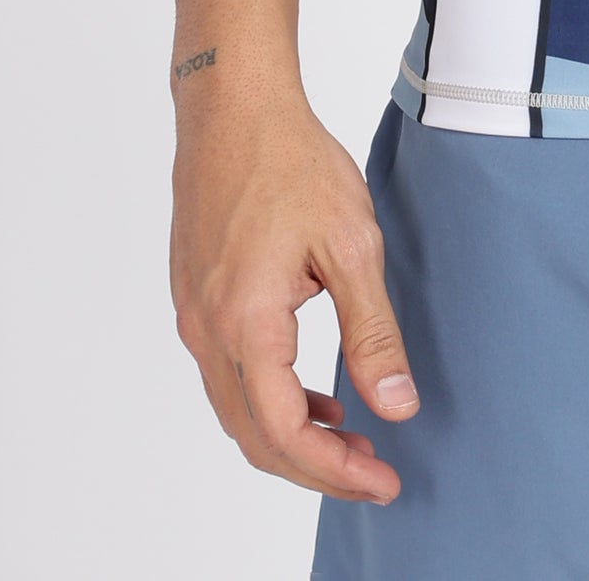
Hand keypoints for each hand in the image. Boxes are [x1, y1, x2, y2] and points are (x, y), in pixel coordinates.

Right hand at [170, 67, 417, 503]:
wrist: (232, 107)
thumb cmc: (290, 161)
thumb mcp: (351, 243)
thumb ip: (372, 331)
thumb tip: (395, 406)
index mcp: (246, 322)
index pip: (284, 432)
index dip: (333, 471)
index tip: (383, 480)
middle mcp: (206, 331)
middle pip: (254, 435)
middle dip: (315, 467)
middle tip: (374, 472)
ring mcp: (193, 317)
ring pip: (237, 410)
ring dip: (291, 437)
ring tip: (353, 439)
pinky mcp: (194, 300)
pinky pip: (228, 377)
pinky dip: (271, 401)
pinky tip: (316, 393)